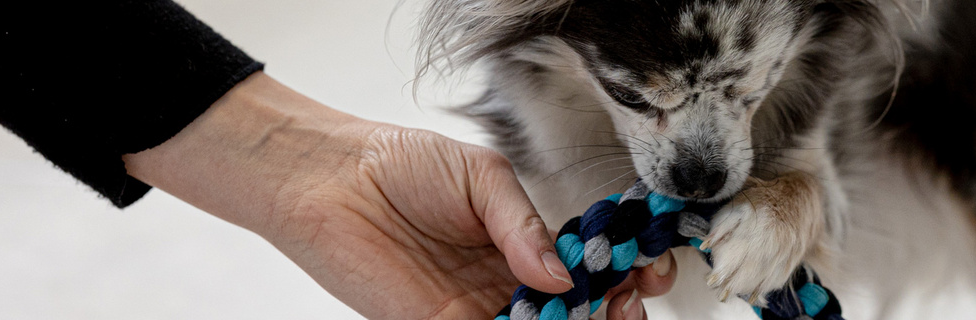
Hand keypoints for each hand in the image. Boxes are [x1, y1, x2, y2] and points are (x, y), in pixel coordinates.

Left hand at [123, 72, 675, 318]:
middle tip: (627, 303)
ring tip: (602, 315)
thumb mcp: (483, 177)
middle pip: (576, 311)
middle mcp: (506, 281)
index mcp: (524, 241)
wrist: (330, 179)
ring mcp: (476, 310)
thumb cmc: (399, 165)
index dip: (624, 273)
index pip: (588, 269)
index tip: (646, 272)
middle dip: (614, 310)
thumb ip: (526, 225)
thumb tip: (563, 272)